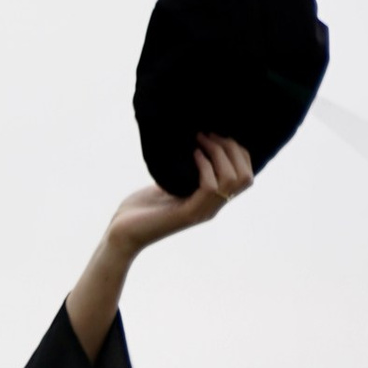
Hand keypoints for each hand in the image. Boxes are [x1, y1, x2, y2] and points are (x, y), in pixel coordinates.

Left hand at [66, 135, 253, 360]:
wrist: (121, 233)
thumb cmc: (140, 208)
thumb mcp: (168, 183)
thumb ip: (184, 170)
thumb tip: (191, 143)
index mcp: (211, 200)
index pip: (245, 176)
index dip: (238, 151)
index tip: (217, 133)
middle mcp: (212, 207)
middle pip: (245, 176)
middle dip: (231, 149)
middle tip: (208, 133)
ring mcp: (201, 212)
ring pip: (233, 180)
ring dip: (218, 153)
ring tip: (200, 139)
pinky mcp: (187, 214)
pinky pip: (209, 186)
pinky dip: (204, 165)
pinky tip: (192, 154)